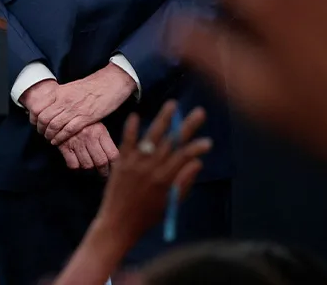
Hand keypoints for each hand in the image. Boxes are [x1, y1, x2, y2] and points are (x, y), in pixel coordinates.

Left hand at [34, 66, 135, 145]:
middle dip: (40, 129)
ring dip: (49, 135)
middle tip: (41, 133)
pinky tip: (57, 141)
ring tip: (49, 138)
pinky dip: (60, 138)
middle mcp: (64, 101)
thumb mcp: (70, 87)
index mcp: (59, 92)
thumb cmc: (92, 85)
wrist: (111, 83)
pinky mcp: (85, 118)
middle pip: (43, 118)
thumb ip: (59, 96)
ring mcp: (74, 109)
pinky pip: (68, 130)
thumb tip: (49, 104)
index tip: (34, 123)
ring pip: (53, 126)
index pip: (38, 107)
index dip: (33, 118)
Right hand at [57, 122, 118, 175]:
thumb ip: (105, 140)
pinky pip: (73, 165)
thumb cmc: (82, 122)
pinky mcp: (64, 146)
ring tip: (90, 168)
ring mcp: (76, 142)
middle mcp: (89, 137)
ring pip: (87, 165)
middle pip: (101, 162)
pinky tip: (77, 163)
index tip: (114, 169)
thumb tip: (114, 159)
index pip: (113, 155)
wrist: (60, 113)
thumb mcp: (96, 125)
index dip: (115, 165)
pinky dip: (76, 167)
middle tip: (103, 174)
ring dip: (90, 170)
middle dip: (103, 172)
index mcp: (100, 132)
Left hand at [94, 101, 209, 241]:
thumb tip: (197, 162)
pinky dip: (131, 128)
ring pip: (151, 137)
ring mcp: (133, 163)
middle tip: (199, 112)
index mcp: (164, 179)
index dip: (197, 148)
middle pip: (172, 142)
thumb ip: (183, 182)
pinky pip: (126, 142)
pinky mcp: (120, 162)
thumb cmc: (147, 216)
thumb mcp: (170, 203)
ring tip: (172, 104)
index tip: (208, 141)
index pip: (184, 157)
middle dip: (186, 126)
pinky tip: (136, 115)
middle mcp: (150, 168)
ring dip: (163, 119)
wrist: (118, 223)